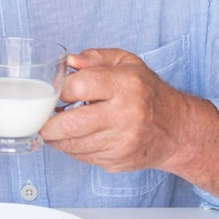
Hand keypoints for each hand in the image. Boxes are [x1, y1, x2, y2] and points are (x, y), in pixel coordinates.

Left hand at [40, 48, 192, 172]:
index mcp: (126, 85)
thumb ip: (95, 57)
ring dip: (56, 137)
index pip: (78, 87)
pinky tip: (74, 137)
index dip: (58, 90)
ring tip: (53, 126)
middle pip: (71, 124)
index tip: (52, 91)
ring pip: (73, 144)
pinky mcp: (118, 161)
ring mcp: (122, 142)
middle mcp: (126, 115)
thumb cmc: (147, 92)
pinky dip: (72, 147)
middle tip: (41, 117)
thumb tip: (68, 61)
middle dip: (48, 123)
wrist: (178, 130)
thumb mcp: (127, 63)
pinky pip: (82, 156)